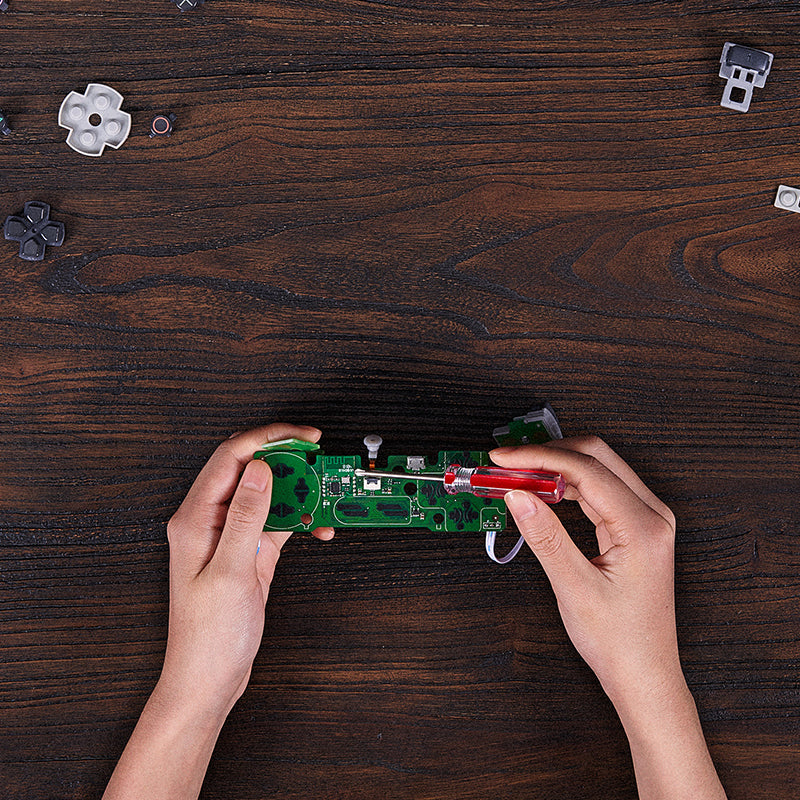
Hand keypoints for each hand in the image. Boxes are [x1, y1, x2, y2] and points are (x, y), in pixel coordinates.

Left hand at [104, 423, 333, 799]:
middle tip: (320, 460)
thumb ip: (246, 516)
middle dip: (287, 459)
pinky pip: (277, 521)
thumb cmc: (208, 636)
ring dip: (298, 492)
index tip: (302, 437)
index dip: (268, 439)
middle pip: (250, 469)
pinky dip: (300, 519)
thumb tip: (259, 469)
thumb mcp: (230, 571)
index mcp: (195, 518)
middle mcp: (211, 520)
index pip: (231, 458)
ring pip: (268, 494)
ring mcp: (231, 535)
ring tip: (325, 496)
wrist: (209, 678)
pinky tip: (318, 528)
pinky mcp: (249, 551)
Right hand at [491, 436, 725, 799]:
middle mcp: (651, 515)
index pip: (585, 471)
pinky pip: (599, 488)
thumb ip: (544, 536)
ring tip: (516, 477)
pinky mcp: (636, 526)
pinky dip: (567, 483)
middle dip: (546, 454)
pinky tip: (541, 490)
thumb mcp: (574, 588)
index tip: (503, 459)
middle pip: (595, 456)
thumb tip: (518, 496)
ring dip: (554, 466)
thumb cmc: (620, 641)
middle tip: (506, 464)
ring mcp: (646, 518)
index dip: (538, 458)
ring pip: (596, 468)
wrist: (644, 673)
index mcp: (643, 527)